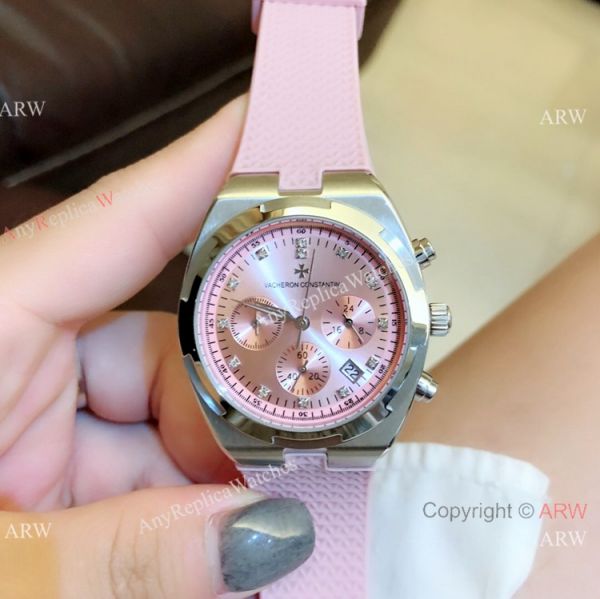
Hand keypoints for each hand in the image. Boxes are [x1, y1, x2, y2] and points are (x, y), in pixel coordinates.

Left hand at [0, 98, 313, 597]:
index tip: (269, 127)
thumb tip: (263, 534)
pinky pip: (144, 461)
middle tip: (304, 429)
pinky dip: (191, 497)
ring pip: (164, 411)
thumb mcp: (4, 575)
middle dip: (236, 388)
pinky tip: (229, 531)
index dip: (197, 170)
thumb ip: (123, 555)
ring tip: (268, 512)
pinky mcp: (47, 473)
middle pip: (158, 340)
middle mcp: (7, 369)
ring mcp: (29, 424)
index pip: (108, 227)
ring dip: (220, 462)